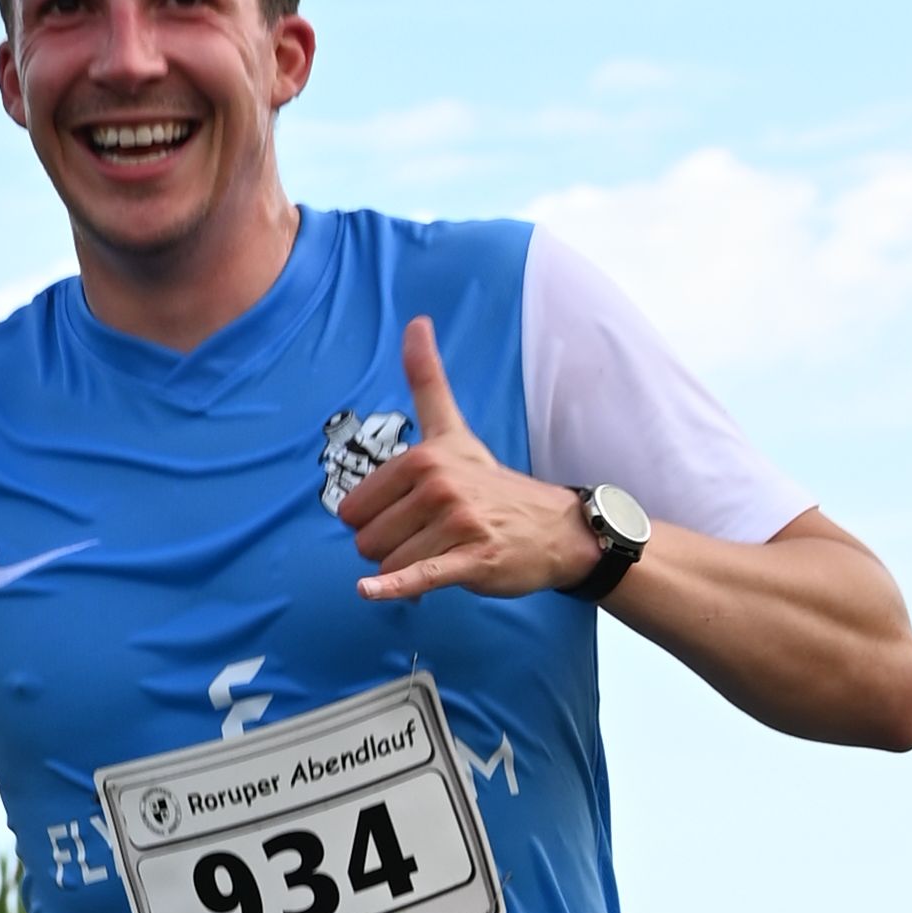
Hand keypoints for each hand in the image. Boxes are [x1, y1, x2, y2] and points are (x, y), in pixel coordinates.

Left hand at [333, 314, 600, 608]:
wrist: (555, 529)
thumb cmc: (493, 483)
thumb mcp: (454, 430)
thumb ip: (428, 380)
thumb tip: (416, 321)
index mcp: (424, 458)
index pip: (356, 508)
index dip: (375, 521)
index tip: (407, 514)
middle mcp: (438, 486)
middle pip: (368, 540)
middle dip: (391, 548)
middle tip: (431, 537)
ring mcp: (457, 524)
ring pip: (390, 564)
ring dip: (409, 571)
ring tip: (445, 554)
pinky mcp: (473, 560)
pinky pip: (421, 575)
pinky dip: (395, 587)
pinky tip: (370, 591)